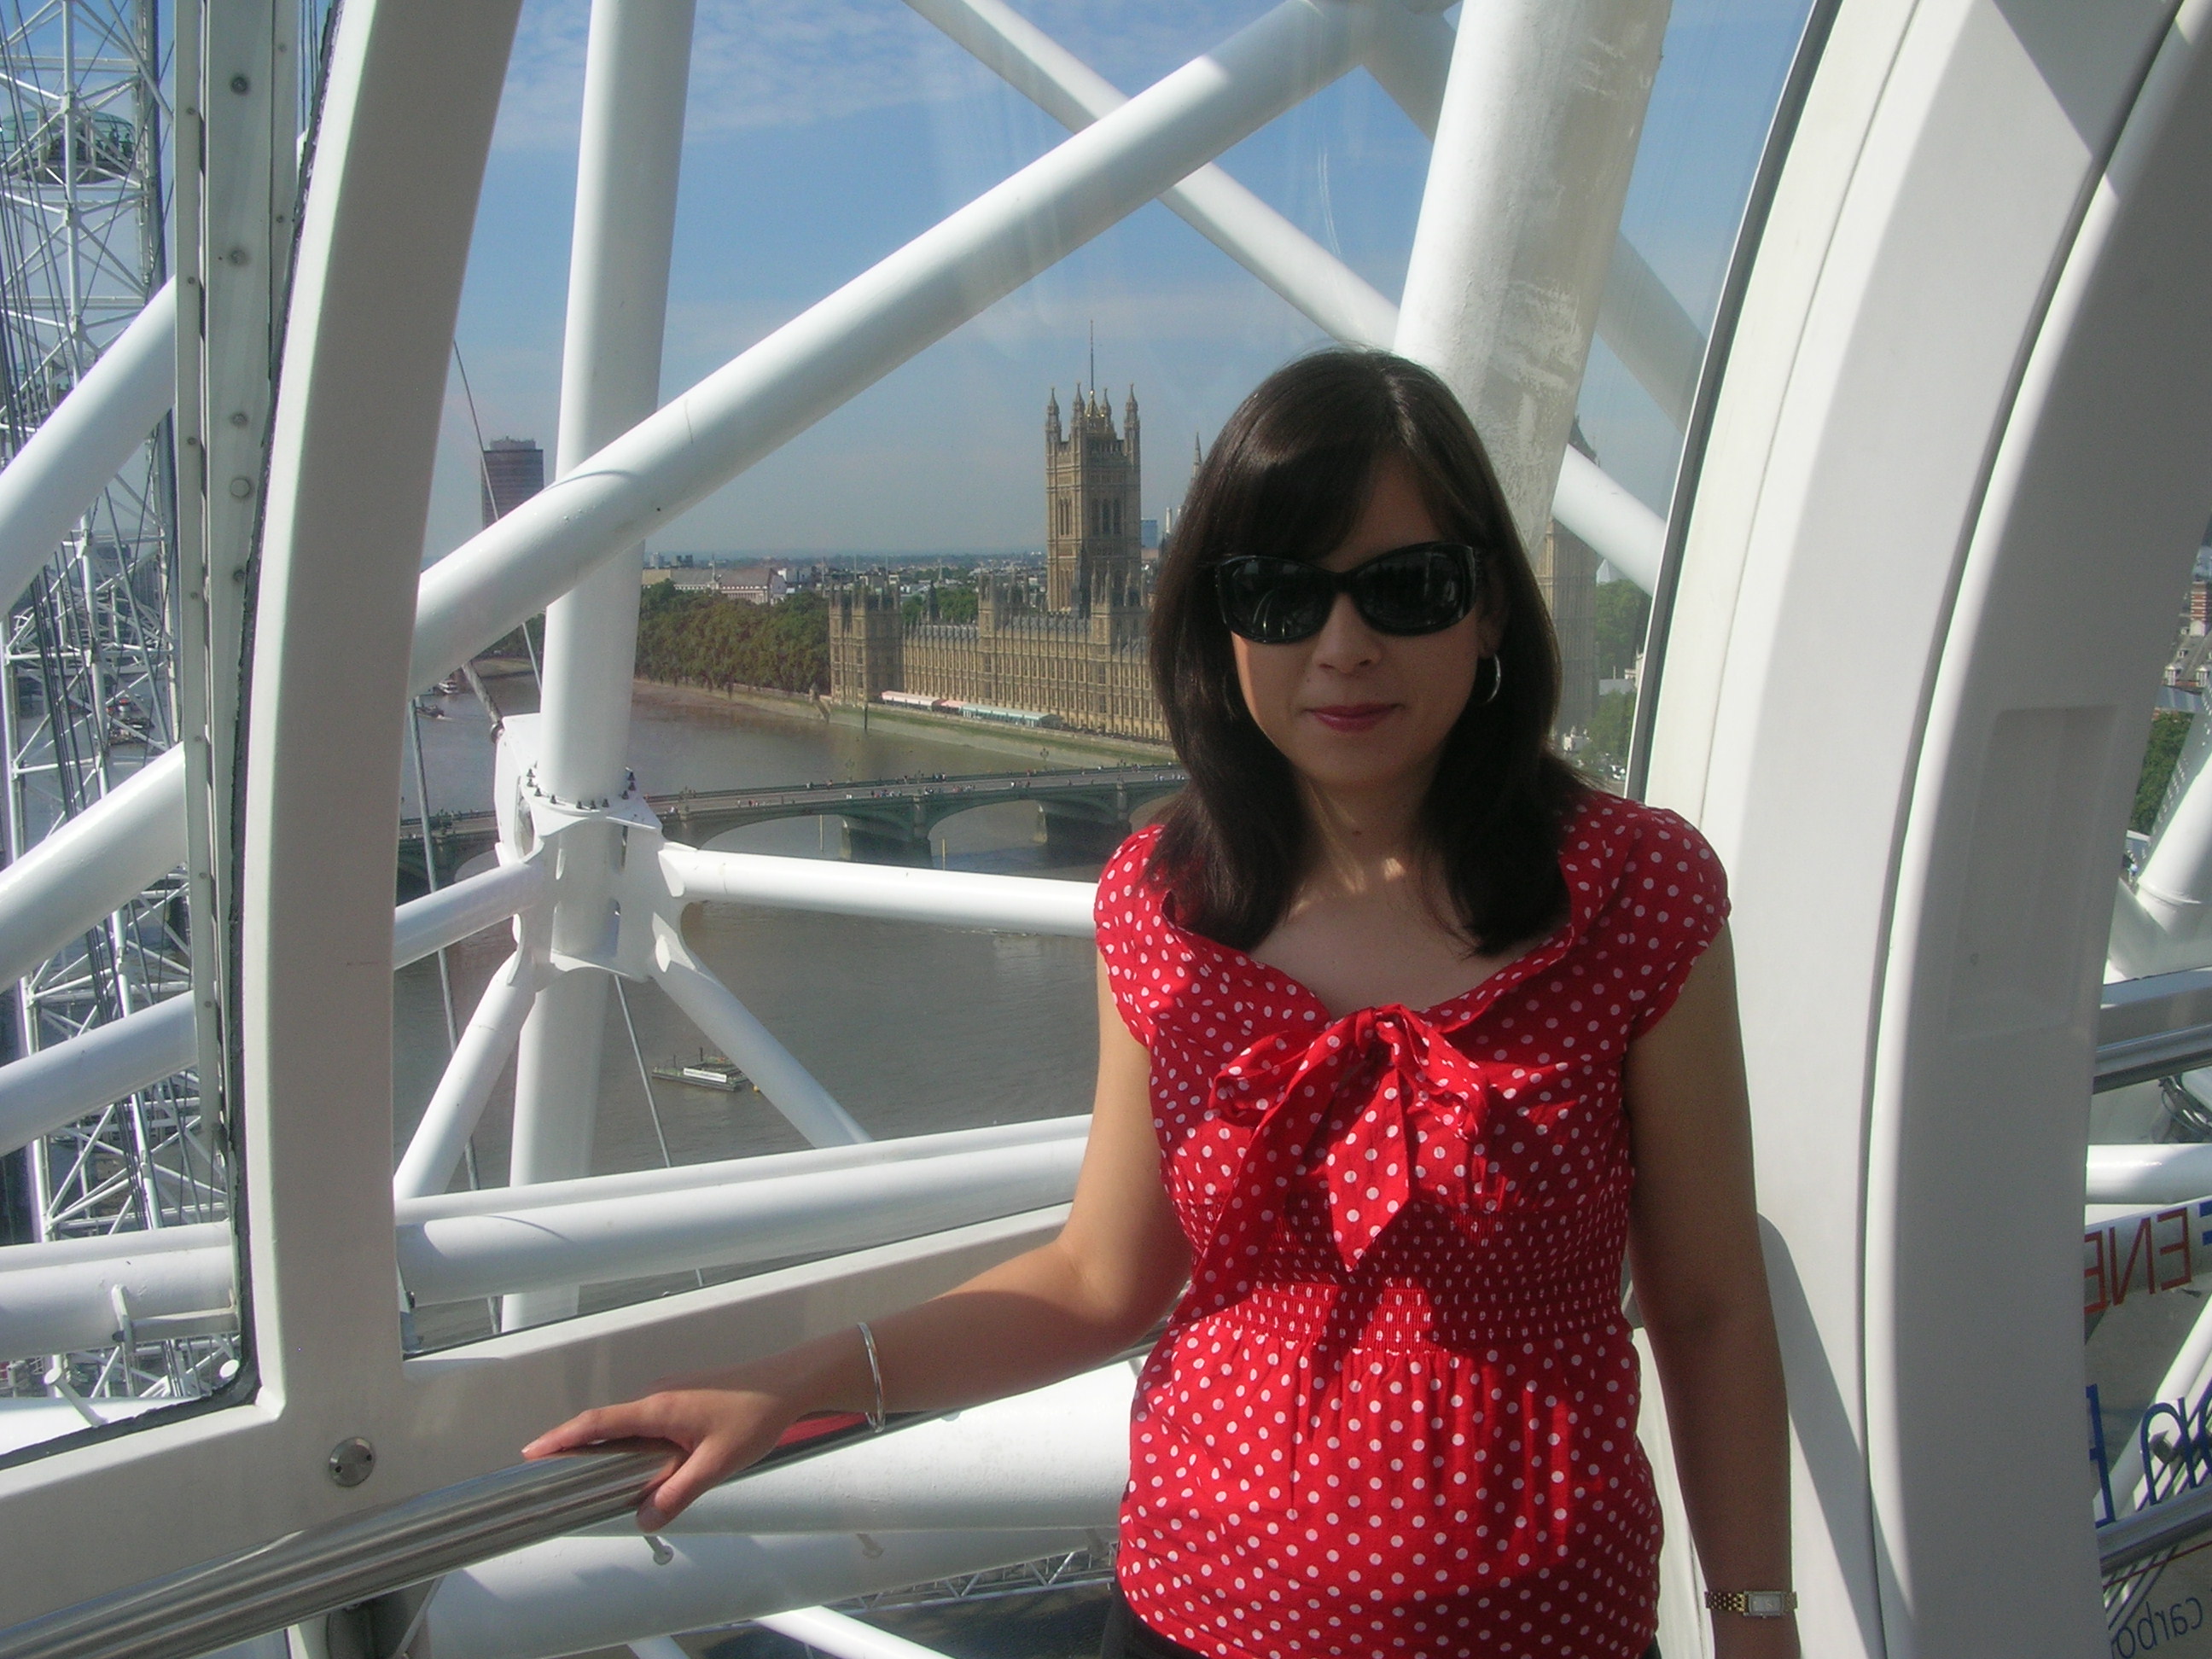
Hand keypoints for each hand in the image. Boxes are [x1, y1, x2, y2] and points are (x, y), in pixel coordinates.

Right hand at [522, 1365, 804, 1528]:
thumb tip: (645, 1518)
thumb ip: (678, 1493)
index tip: (532, 1451)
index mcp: (659, 1408)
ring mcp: (671, 1396)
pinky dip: (632, 1442)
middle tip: (549, 1473)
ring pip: (629, 1425)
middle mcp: (659, 1396)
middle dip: (576, 1447)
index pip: (598, 1423)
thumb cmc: (756, 1416)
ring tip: (587, 1476)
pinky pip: (647, 1423)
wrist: (788, 1384)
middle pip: (606, 1424)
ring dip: (608, 1447)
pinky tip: (639, 1466)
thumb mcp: (716, 1464)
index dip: (562, 1437)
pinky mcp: (684, 1399)